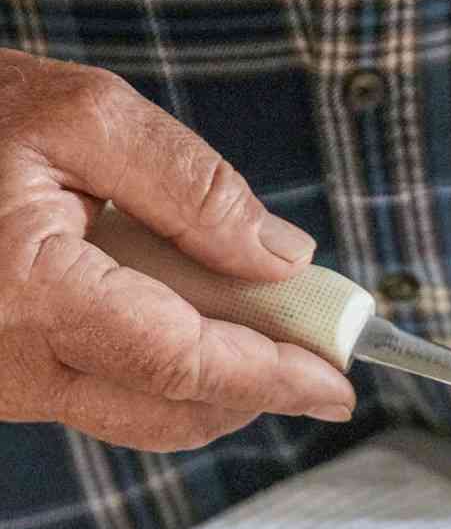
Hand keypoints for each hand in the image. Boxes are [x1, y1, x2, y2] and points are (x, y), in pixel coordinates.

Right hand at [0, 49, 354, 449]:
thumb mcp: (77, 114)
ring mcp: (3, 385)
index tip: (339, 379)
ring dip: (214, 377)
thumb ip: (190, 185)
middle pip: (173, 411)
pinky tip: (183, 307)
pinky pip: (104, 394)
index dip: (274, 376)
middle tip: (314, 343)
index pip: (185, 364)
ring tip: (250, 309)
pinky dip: (162, 364)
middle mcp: (11, 364)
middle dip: (257, 386)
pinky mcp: (3, 383)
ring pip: (142, 414)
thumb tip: (280, 257)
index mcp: (31, 294)